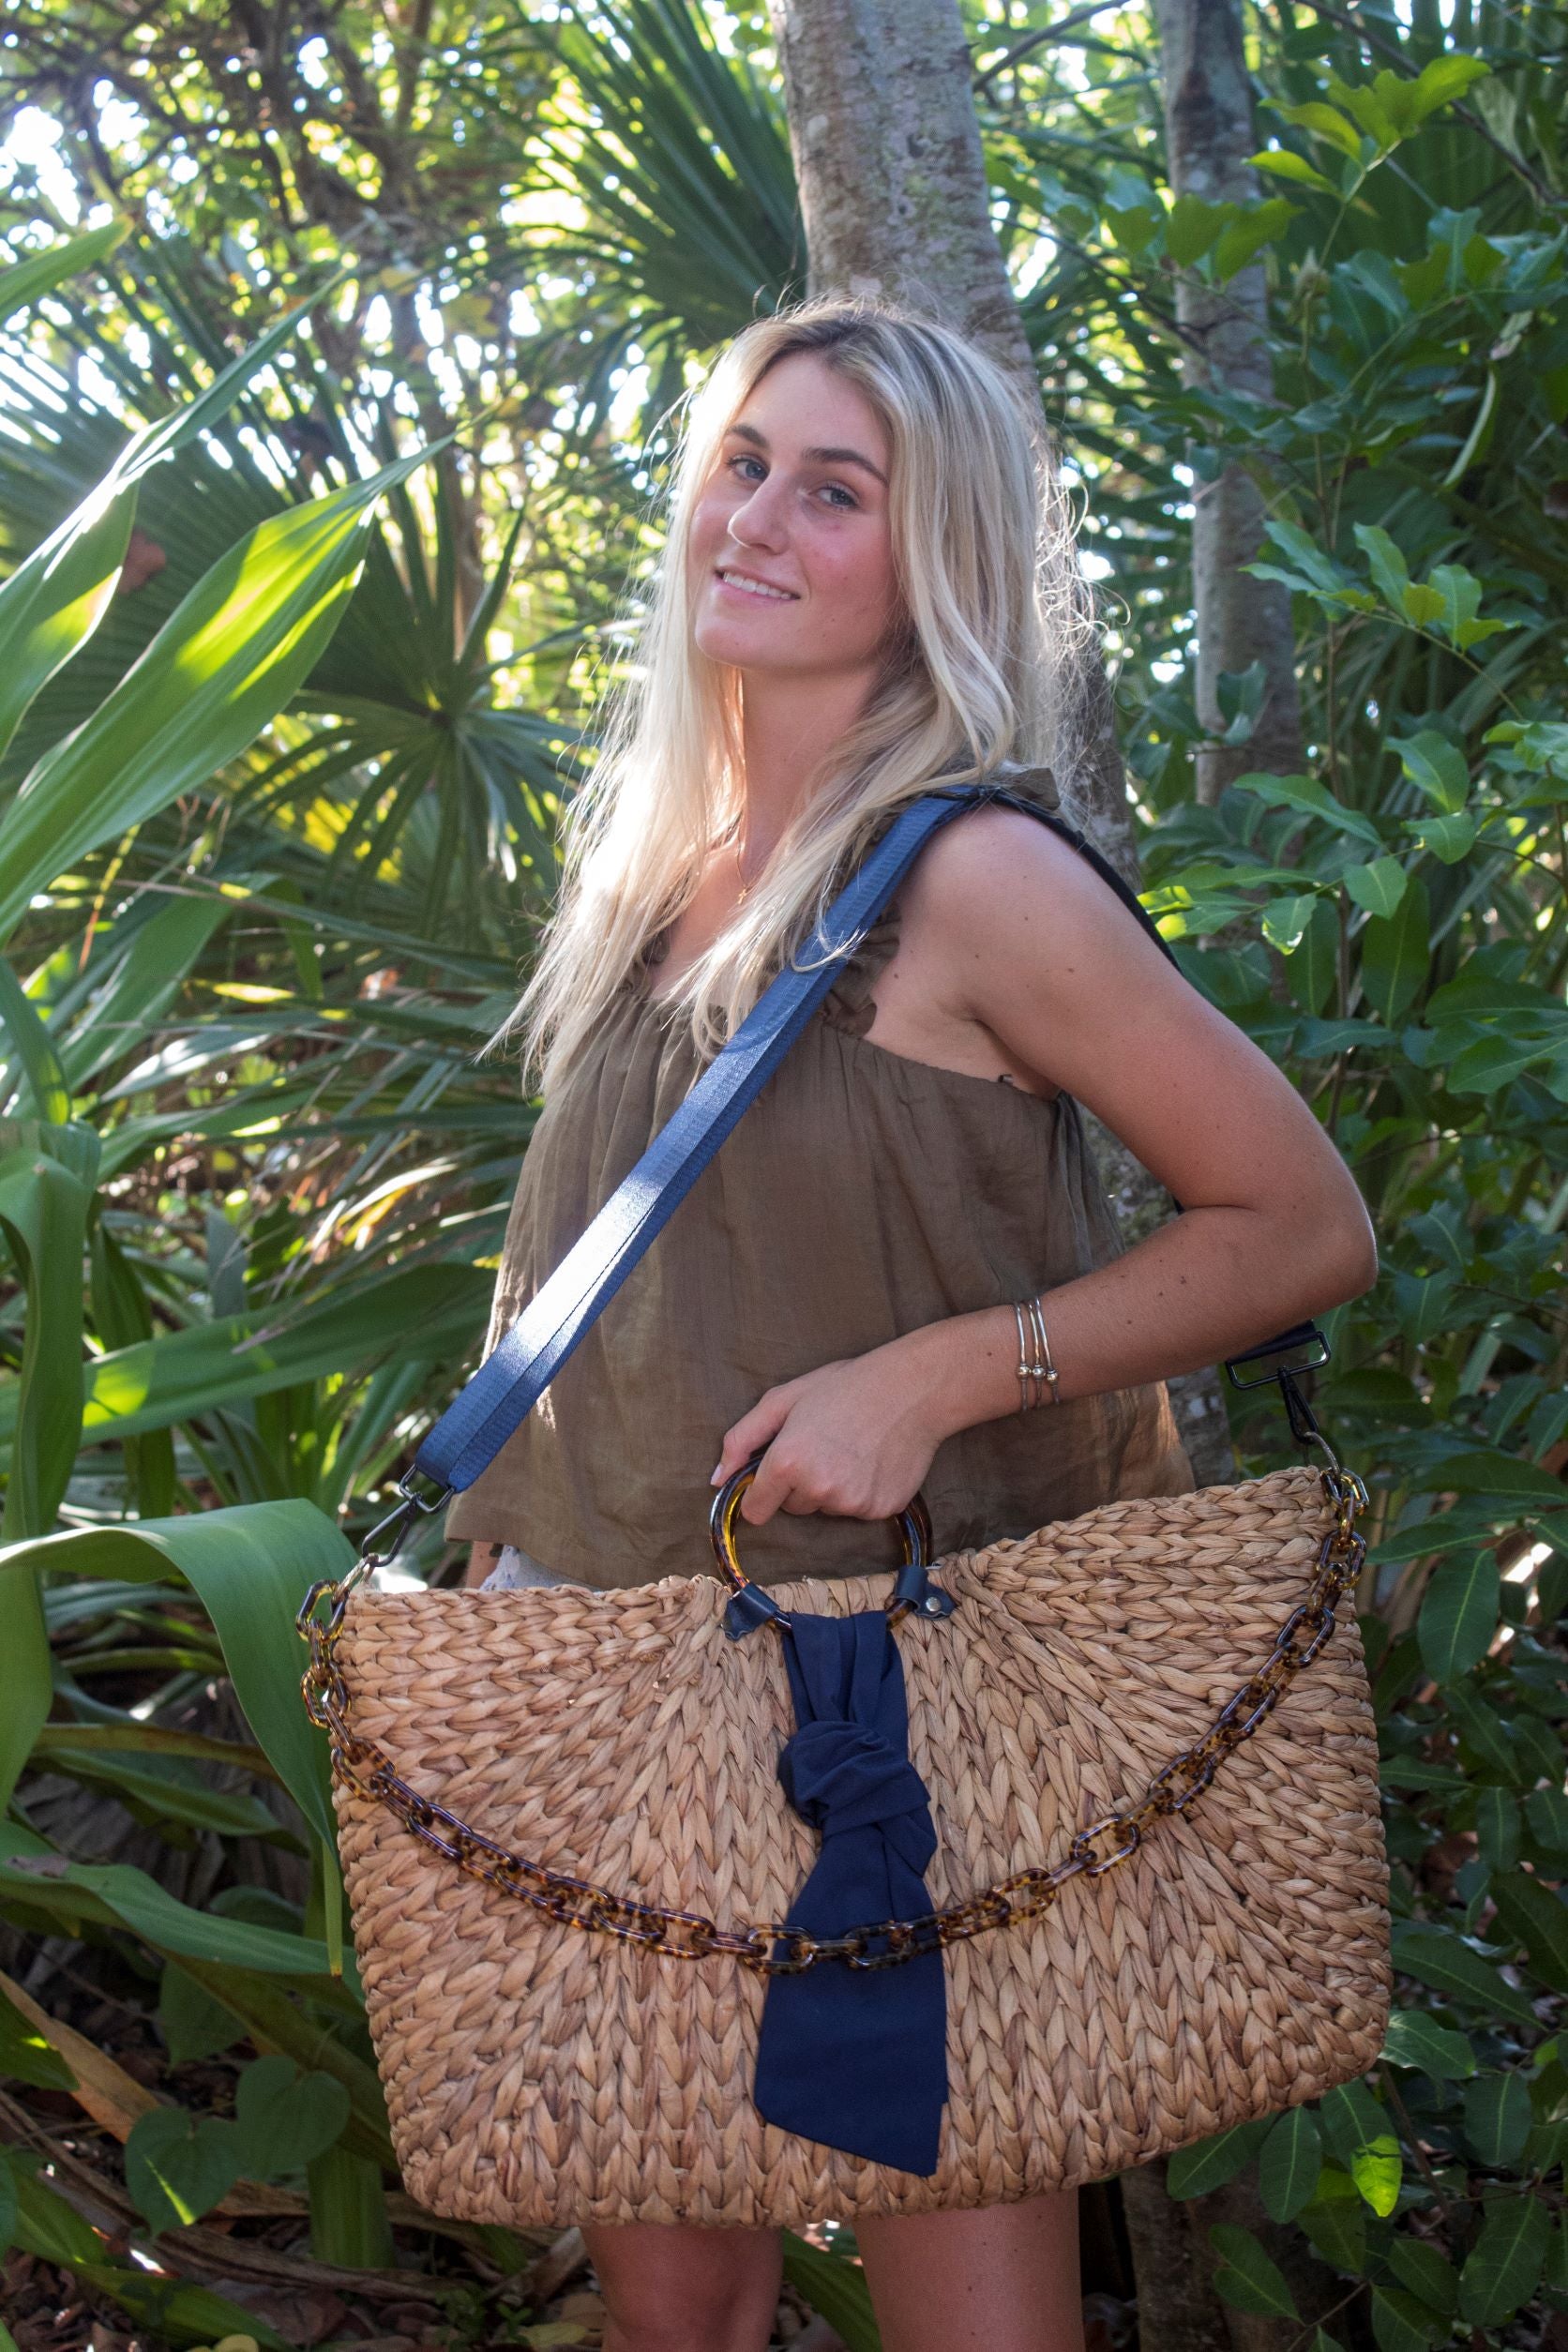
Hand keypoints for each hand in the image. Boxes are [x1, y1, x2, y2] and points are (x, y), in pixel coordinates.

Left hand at [709, 1339, 948, 1526]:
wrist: (911, 1389)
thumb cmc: (843, 1387)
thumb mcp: (783, 1400)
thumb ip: (741, 1440)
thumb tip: (716, 1480)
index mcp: (787, 1463)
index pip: (756, 1511)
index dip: (762, 1493)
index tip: (777, 1476)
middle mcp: (818, 1489)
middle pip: (793, 1508)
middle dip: (800, 1484)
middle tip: (824, 1446)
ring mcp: (851, 1503)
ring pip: (826, 1509)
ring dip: (832, 1488)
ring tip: (852, 1449)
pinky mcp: (880, 1510)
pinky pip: (858, 1511)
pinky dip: (862, 1492)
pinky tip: (873, 1461)